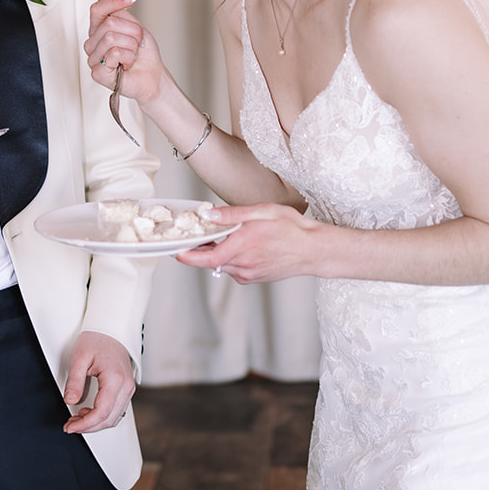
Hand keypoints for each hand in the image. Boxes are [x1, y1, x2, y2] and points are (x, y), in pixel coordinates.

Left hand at [62, 330, 135, 433]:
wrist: (111, 329)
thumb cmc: (97, 339)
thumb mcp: (79, 358)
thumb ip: (74, 382)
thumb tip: (70, 401)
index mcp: (115, 379)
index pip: (101, 412)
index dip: (84, 424)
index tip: (70, 426)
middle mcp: (126, 386)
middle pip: (109, 419)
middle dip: (88, 427)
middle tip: (70, 425)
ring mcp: (128, 388)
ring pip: (114, 417)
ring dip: (95, 423)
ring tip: (77, 419)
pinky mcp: (126, 388)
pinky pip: (116, 410)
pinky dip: (102, 416)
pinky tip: (88, 412)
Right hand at [84, 0, 164, 107]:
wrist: (153, 76)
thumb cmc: (143, 53)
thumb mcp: (132, 24)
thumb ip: (115, 8)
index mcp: (98, 30)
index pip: (97, 9)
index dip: (115, 1)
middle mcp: (92, 43)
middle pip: (109, 23)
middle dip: (132, 31)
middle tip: (137, 43)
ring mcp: (93, 59)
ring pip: (111, 38)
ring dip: (131, 46)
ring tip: (132, 54)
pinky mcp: (97, 73)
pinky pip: (113, 53)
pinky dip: (128, 57)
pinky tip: (127, 65)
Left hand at [176, 203, 329, 284]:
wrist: (314, 250)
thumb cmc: (292, 229)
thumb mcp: (262, 212)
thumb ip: (232, 214)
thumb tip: (209, 214)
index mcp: (242, 247)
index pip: (205, 258)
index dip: (187, 256)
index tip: (174, 250)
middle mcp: (243, 265)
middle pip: (211, 261)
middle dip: (202, 250)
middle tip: (197, 236)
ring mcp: (249, 274)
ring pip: (223, 265)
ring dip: (219, 253)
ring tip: (227, 236)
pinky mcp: (255, 278)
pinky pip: (235, 269)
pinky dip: (232, 258)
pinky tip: (243, 245)